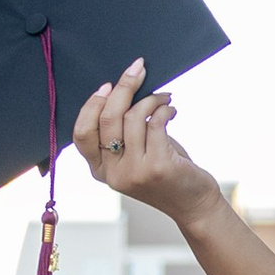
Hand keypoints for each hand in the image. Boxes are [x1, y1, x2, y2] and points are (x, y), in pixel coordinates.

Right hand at [73, 59, 220, 227]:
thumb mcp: (134, 156)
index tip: (107, 85)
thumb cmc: (164, 172)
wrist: (193, 205)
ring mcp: (134, 172)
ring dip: (151, 99)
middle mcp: (113, 174)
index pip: (81, 134)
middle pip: (107, 119)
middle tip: (138, 69)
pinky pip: (154, 124)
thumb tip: (121, 88)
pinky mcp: (158, 167)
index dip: (92, 105)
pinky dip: (164, 110)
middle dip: (123, 87)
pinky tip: (171, 110)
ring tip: (165, 98)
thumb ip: (122, 133)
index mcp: (100, 170)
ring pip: (132, 118)